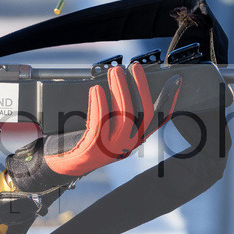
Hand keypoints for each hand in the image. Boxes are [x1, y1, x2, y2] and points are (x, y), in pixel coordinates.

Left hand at [5, 63, 179, 193]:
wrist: (58, 166)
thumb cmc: (80, 143)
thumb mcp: (104, 127)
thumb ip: (117, 113)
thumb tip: (124, 83)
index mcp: (132, 140)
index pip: (157, 120)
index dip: (169, 100)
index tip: (176, 80)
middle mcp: (126, 147)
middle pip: (142, 113)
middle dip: (140, 87)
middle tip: (132, 67)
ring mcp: (111, 150)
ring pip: (123, 116)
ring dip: (120, 90)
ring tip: (114, 72)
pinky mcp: (93, 151)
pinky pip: (100, 124)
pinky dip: (99, 105)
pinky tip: (96, 90)